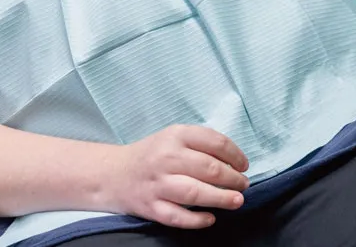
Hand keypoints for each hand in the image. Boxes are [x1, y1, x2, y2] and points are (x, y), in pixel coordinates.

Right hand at [104, 125, 249, 228]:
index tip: (244, 165)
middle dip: (232, 178)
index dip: (235, 155)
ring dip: (221, 198)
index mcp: (175, 136)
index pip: (214, 142)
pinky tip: (211, 218)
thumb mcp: (173, 137)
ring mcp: (157, 184)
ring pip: (195, 193)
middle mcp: (166, 158)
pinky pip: (177, 217)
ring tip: (237, 200)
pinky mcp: (150, 207)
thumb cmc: (151, 154)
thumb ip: (200, 144)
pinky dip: (196, 220)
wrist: (112, 174)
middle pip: (208, 169)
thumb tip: (234, 160)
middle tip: (243, 185)